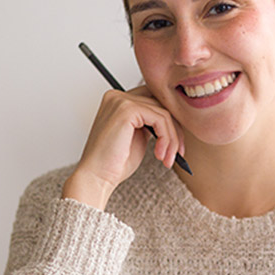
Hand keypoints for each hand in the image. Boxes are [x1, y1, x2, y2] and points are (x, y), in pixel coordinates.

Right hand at [62, 87, 184, 208]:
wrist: (96, 177)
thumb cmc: (114, 163)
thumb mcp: (138, 137)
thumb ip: (151, 123)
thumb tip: (176, 120)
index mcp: (118, 101)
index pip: (154, 100)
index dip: (170, 121)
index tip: (176, 144)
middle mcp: (117, 96)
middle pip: (161, 103)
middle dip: (175, 129)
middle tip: (177, 152)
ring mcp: (121, 101)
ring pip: (163, 113)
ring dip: (172, 139)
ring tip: (168, 158)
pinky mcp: (127, 110)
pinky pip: (160, 119)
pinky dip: (167, 138)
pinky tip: (160, 155)